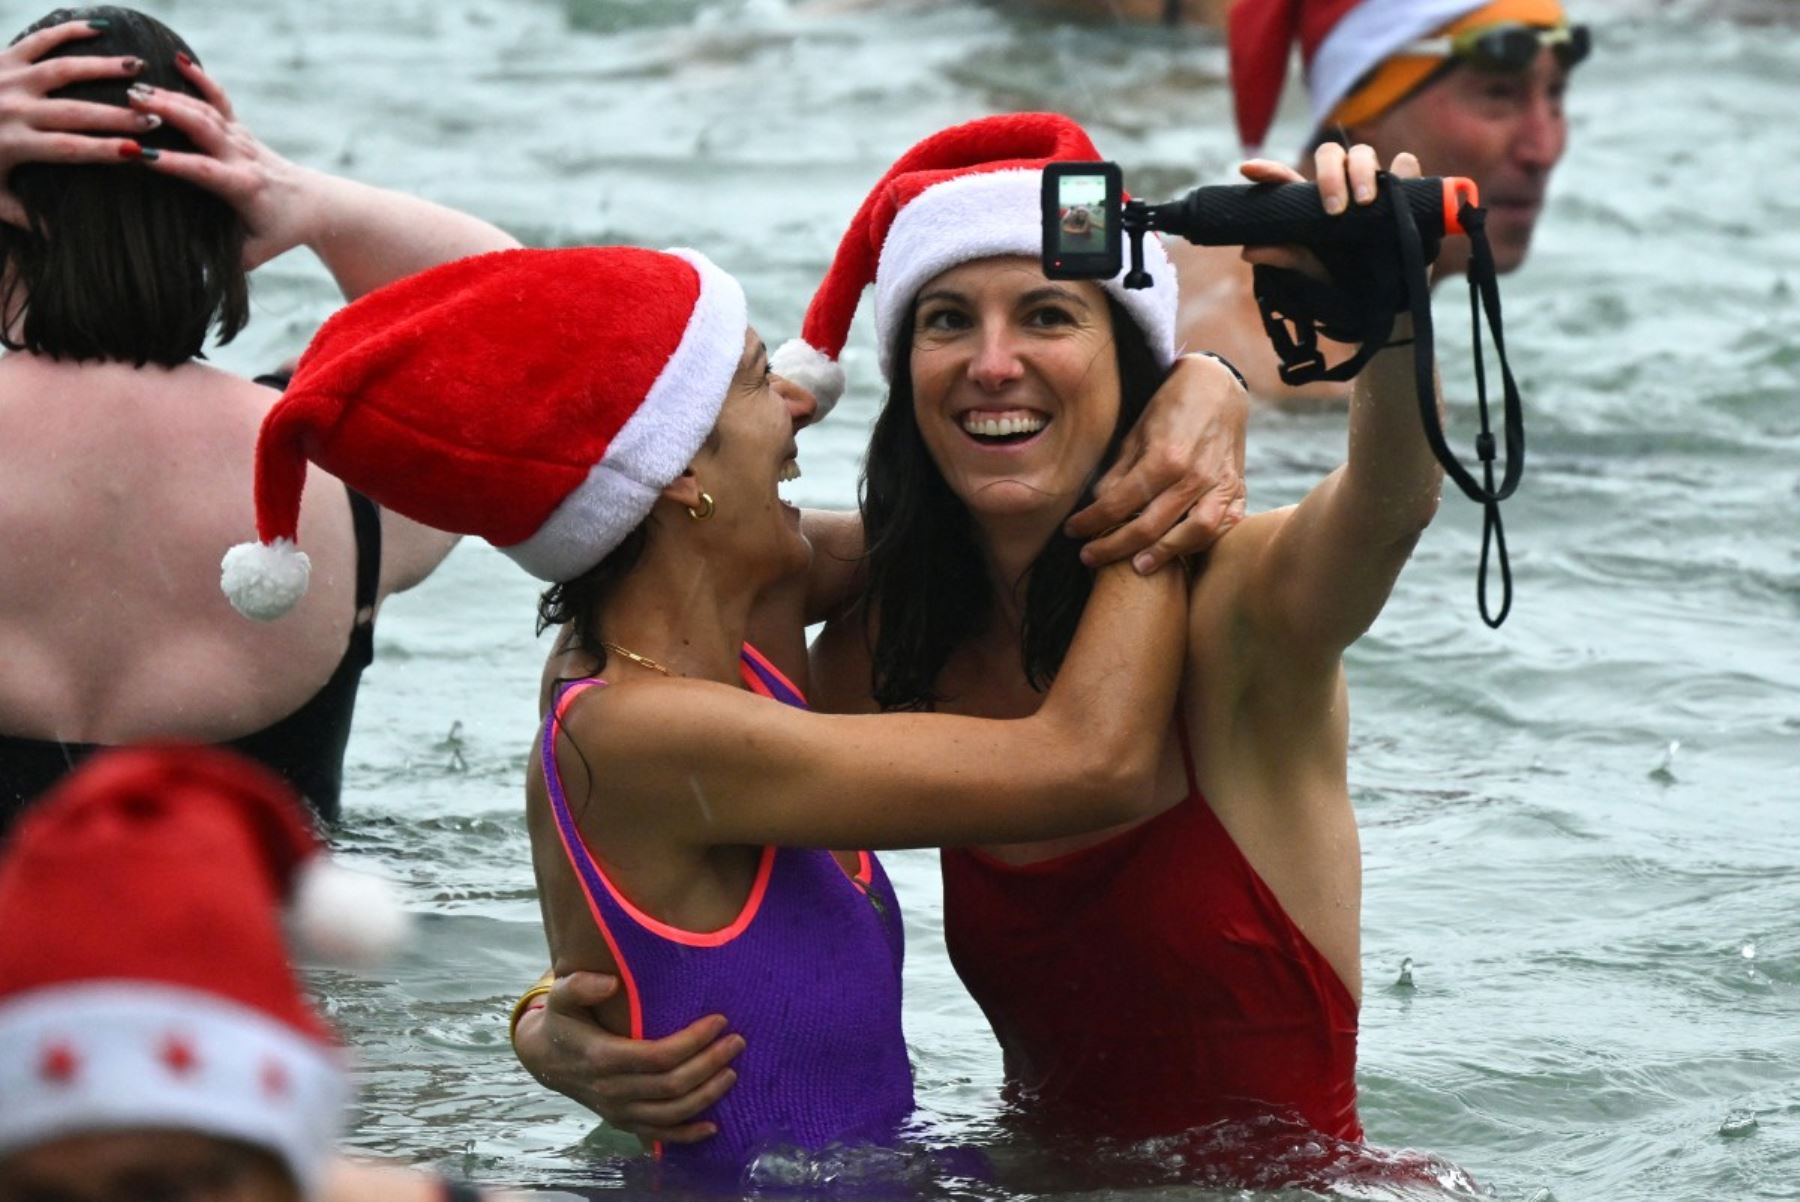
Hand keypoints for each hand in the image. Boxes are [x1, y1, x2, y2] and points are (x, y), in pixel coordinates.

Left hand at [0, 20, 150, 227]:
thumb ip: (24, 215)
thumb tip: (59, 238)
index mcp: (16, 144)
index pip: (70, 149)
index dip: (105, 151)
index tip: (139, 154)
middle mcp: (15, 109)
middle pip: (76, 112)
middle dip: (118, 115)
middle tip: (155, 117)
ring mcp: (10, 79)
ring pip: (64, 70)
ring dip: (104, 68)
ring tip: (139, 67)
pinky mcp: (3, 58)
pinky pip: (40, 41)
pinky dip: (69, 31)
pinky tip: (99, 28)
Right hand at [123, 56, 314, 268]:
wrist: (316, 206)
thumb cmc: (279, 234)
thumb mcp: (252, 255)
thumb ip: (221, 259)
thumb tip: (184, 271)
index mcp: (244, 188)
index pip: (204, 171)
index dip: (173, 163)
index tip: (138, 156)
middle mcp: (244, 158)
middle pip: (204, 129)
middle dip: (168, 114)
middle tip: (129, 102)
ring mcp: (243, 140)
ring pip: (207, 112)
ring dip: (172, 97)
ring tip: (134, 87)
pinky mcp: (242, 130)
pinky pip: (219, 100)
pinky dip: (201, 79)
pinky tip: (177, 59)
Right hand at [511, 971, 743, 1144]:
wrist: (545, 1059)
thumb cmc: (562, 1021)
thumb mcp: (560, 996)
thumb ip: (579, 985)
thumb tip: (610, 983)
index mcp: (601, 1057)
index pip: (657, 1056)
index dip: (692, 1041)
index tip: (719, 1021)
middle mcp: (611, 1090)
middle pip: (671, 1085)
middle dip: (709, 1064)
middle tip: (737, 1042)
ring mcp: (618, 1111)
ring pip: (671, 1113)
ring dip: (707, 1095)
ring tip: (733, 1072)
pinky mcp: (623, 1122)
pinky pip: (659, 1135)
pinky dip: (688, 1135)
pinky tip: (714, 1126)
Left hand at [1065, 351, 1248, 572]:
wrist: (1218, 388)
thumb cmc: (1172, 406)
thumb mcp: (1137, 431)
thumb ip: (1120, 471)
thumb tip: (1098, 503)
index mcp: (1164, 457)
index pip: (1118, 503)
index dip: (1091, 522)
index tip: (1072, 531)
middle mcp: (1194, 476)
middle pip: (1149, 526)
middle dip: (1113, 547)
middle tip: (1090, 557)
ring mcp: (1220, 485)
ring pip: (1192, 534)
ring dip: (1162, 555)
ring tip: (1136, 567)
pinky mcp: (1238, 489)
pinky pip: (1222, 527)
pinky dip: (1201, 543)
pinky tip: (1179, 552)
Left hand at [1235, 142, 1422, 279]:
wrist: (1381, 296)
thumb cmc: (1338, 277)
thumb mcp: (1310, 270)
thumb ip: (1283, 257)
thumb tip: (1248, 250)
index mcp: (1309, 201)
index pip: (1287, 179)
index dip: (1269, 170)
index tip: (1247, 170)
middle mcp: (1339, 184)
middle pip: (1329, 155)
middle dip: (1330, 175)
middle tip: (1335, 210)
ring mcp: (1371, 184)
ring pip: (1363, 154)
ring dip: (1362, 171)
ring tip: (1364, 202)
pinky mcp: (1403, 189)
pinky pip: (1405, 166)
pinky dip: (1403, 169)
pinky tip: (1401, 182)